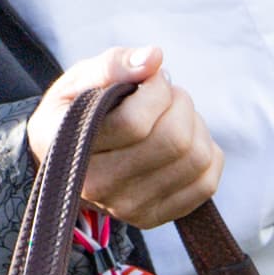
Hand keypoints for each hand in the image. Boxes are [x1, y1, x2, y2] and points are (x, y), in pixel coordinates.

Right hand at [26, 45, 222, 230]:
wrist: (66, 160)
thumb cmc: (74, 111)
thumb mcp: (79, 80)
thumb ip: (113, 64)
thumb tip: (155, 58)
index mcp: (74, 151)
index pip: (135, 122)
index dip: (155, 90)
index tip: (148, 78)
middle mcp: (101, 188)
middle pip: (172, 141)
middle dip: (179, 103)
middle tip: (165, 93)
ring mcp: (130, 208)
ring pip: (195, 159)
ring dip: (195, 125)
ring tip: (173, 115)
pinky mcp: (156, 216)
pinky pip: (207, 183)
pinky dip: (207, 152)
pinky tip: (184, 140)